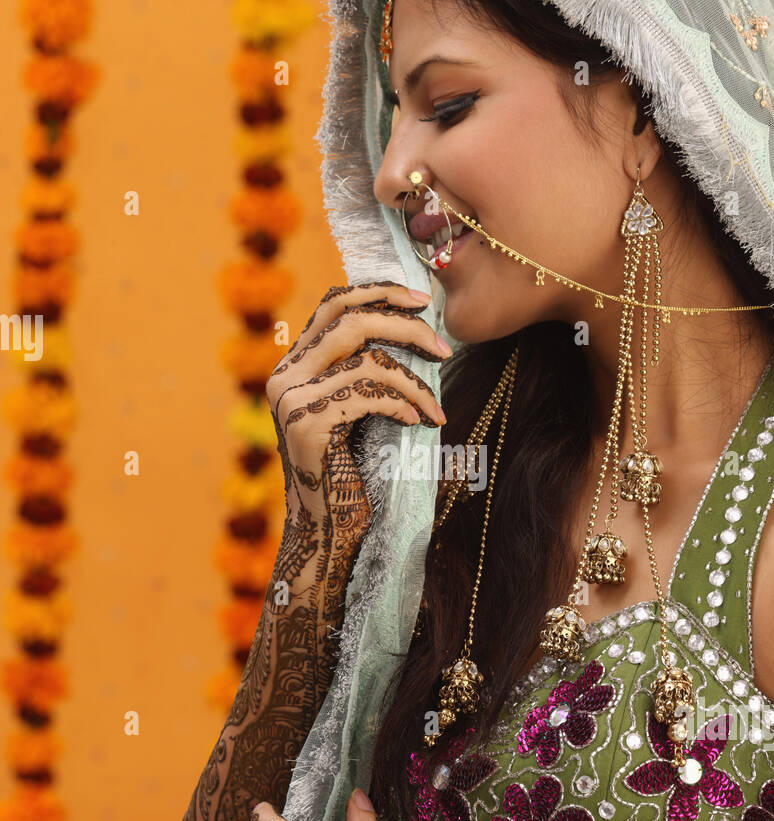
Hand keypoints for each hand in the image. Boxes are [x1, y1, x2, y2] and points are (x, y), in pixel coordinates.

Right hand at [265, 281, 448, 528]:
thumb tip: (409, 324)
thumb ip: (360, 370)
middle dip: (404, 326)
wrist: (326, 527)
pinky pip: (370, 395)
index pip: (333, 305)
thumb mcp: (354, 410)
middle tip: (443, 348)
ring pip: (368, 361)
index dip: (379, 293)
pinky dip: (403, 405)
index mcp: (291, 366)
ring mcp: (292, 399)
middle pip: (350, 320)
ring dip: (415, 384)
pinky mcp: (309, 424)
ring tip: (435, 409)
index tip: (423, 301)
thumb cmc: (349, 469)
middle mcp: (283, 376)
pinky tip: (416, 423)